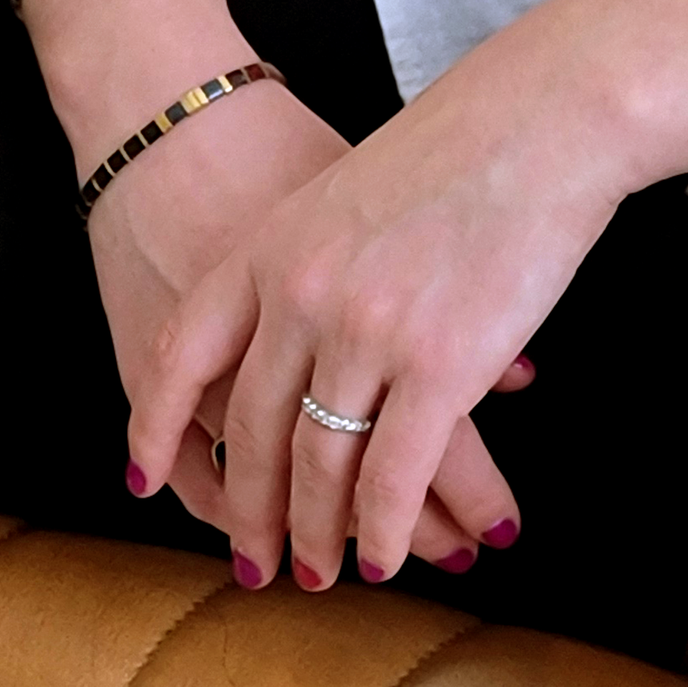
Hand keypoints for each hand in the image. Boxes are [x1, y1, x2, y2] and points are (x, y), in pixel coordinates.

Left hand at [125, 48, 625, 590]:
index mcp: (271, 245)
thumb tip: (299, 338)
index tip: (144, 480)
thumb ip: (308, 262)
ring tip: (326, 572)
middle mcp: (304, 294)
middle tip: (258, 561)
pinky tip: (386, 555)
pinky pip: (392, 478)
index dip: (155, 427)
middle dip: (253, 511)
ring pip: (321, 467)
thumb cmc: (463, 141)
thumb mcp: (347, 188)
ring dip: (321, 535)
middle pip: (253, 431)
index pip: (183, 355)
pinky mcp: (440, 365)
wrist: (543, 115)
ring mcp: (368, 333)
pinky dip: (384, 530)